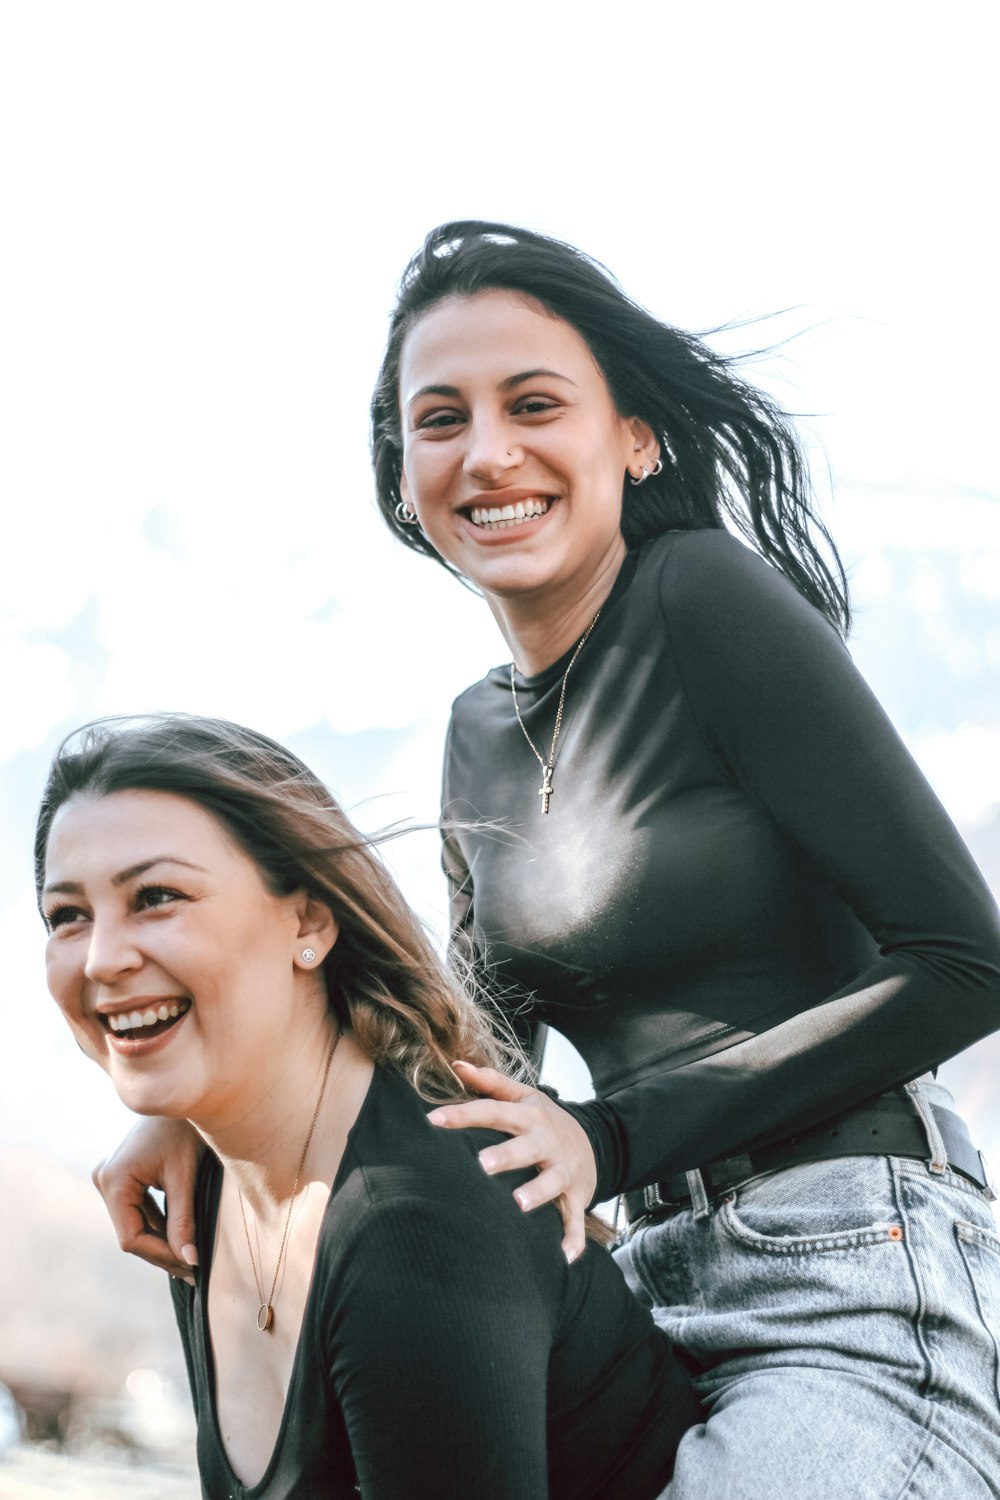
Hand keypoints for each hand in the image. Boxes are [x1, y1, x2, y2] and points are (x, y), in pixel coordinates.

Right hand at [92, 1116, 204, 1281]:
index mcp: (113, 1181)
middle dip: (162, 1250)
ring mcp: (110, 1177)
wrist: (183, 1093)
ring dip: (161, 1239)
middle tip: (194, 1270)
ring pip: (135, 1222)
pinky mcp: (122, 1175)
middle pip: (131, 1231)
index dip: (161, 1255)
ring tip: (191, 1258)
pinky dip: (159, 1222)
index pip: (131, 1237)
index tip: (191, 1267)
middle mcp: (104, 1179)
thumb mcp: (185, 1177)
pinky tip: (181, 1236)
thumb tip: (189, 1262)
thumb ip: (184, 1221)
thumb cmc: (185, 1130)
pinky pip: (138, 1209)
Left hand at [428, 1062, 596, 1263]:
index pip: (493, 1112)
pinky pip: (575, 1219)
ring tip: (518, 1203)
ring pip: (552, 1182)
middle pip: (526, 1147)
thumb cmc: (543, 1120)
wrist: (594, 1142)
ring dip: (538, 1192)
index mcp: (529, 1117)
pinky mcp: (576, 1197)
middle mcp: (547, 1142)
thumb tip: (457, 1064)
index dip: (464, 1114)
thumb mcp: (522, 1095)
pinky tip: (563, 1257)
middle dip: (506, 1155)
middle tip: (482, 1164)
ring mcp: (563, 1170)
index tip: (433, 1119)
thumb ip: (489, 1082)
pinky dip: (573, 1238)